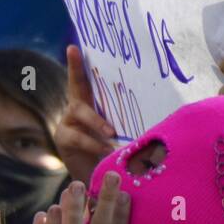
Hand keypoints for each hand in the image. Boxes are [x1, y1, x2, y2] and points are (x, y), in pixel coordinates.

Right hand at [55, 45, 117, 182]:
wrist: (98, 176)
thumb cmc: (114, 149)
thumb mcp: (122, 131)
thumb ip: (129, 121)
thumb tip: (160, 111)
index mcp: (90, 102)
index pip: (83, 80)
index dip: (77, 65)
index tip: (73, 47)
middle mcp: (74, 109)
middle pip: (77, 90)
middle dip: (79, 75)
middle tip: (102, 90)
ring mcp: (66, 124)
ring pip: (80, 113)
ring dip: (97, 122)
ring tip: (112, 133)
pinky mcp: (63, 140)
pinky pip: (77, 138)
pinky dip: (93, 144)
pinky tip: (106, 150)